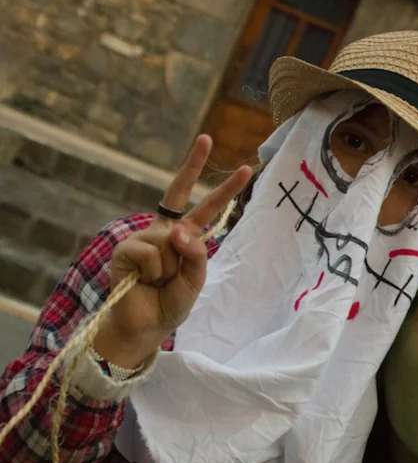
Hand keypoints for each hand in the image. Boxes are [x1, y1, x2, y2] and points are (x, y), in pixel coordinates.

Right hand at [93, 135, 251, 367]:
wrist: (144, 324)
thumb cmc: (170, 303)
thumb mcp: (195, 280)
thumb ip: (195, 255)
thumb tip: (179, 230)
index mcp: (184, 237)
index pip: (204, 208)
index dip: (223, 189)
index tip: (245, 168)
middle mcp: (164, 231)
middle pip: (179, 192)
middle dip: (193, 163)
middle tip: (207, 137)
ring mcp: (143, 237)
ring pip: (170, 240)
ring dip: (168, 268)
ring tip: (157, 281)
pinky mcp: (125, 248)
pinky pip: (151, 253)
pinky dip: (153, 271)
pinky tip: (142, 280)